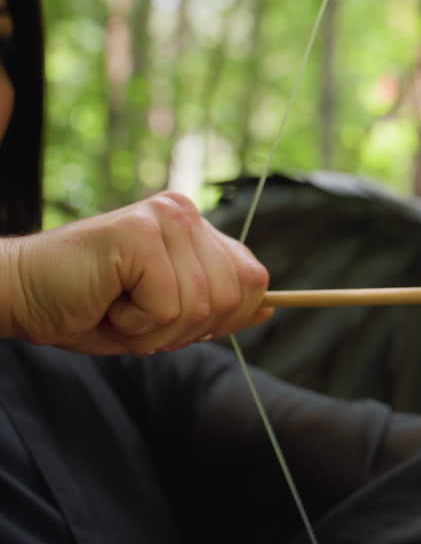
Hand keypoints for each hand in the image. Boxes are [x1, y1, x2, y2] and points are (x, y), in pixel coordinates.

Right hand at [1, 191, 273, 354]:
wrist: (21, 298)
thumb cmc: (89, 308)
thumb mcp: (166, 316)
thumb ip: (218, 308)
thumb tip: (271, 309)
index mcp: (196, 228)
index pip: (252, 279)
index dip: (224, 317)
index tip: (173, 321)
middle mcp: (185, 213)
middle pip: (234, 295)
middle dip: (187, 328)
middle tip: (137, 316)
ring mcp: (163, 218)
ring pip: (201, 305)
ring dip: (157, 329)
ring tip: (119, 309)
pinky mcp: (138, 233)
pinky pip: (168, 306)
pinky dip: (136, 324)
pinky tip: (107, 303)